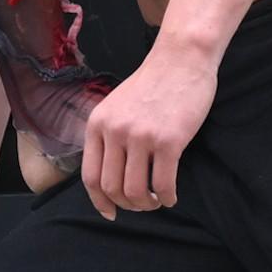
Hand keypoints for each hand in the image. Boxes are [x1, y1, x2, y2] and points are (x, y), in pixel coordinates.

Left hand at [79, 41, 217, 218]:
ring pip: (136, 191)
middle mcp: (115, 131)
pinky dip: (168, 197)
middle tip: (142, 204)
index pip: (90, 176)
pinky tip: (172, 196)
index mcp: (98, 124)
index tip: (111, 212)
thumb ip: (109, 136)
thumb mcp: (116, 107)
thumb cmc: (152, 85)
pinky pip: (163, 184)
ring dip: (148, 204)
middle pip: (112, 188)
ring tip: (157, 200)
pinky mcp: (169, 140)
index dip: (100, 201)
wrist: (180, 59)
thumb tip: (109, 177)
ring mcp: (141, 136)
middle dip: (128, 204)